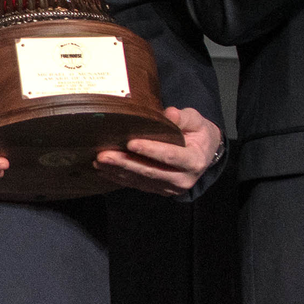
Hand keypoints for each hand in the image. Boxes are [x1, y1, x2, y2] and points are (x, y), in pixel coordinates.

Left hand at [92, 107, 221, 197]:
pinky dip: (120, 177)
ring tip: (99, 161)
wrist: (204, 153)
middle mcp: (183, 179)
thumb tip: (169, 113)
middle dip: (125, 162)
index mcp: (194, 161)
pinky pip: (137, 184)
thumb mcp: (197, 121)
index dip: (150, 150)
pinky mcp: (159, 190)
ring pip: (140, 180)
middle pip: (150, 171)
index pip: (170, 156)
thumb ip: (184, 118)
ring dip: (118, 171)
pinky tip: (105, 170)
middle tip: (104, 155)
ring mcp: (170, 187)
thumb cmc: (198, 133)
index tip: (130, 143)